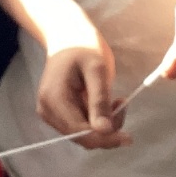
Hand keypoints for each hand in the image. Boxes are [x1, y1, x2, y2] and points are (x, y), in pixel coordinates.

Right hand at [38, 34, 129, 149]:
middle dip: (106, 129)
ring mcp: (50, 113)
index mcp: (54, 99)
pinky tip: (104, 103)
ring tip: (116, 101)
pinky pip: (81, 127)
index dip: (105, 138)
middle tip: (122, 104)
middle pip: (82, 137)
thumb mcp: (97, 70)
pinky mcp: (57, 114)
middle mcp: (47, 110)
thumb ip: (99, 101)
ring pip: (83, 135)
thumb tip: (104, 130)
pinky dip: (97, 120)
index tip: (128, 137)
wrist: (68, 38)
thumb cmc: (83, 47)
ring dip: (104, 124)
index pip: (80, 132)